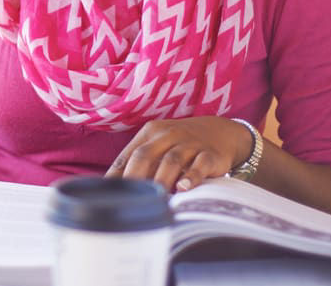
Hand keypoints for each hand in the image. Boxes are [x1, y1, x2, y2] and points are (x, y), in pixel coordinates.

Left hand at [104, 116, 252, 192]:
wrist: (221, 132)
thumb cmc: (180, 145)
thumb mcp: (159, 146)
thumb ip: (139, 162)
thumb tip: (113, 188)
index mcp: (151, 133)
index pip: (129, 154)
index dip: (117, 174)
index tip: (109, 194)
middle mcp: (168, 135)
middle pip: (146, 155)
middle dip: (135, 177)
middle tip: (129, 199)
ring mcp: (190, 144)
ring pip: (171, 160)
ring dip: (161, 179)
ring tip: (155, 198)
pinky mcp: (210, 155)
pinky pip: (200, 165)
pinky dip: (191, 177)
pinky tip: (183, 189)